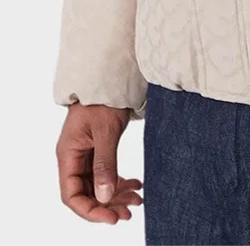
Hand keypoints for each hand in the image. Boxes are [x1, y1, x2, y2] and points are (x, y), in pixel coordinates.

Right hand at [56, 102, 142, 223]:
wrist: (110, 76)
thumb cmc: (103, 98)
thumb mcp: (105, 131)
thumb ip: (104, 165)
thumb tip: (105, 197)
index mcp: (68, 154)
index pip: (72, 195)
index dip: (90, 210)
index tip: (111, 218)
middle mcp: (74, 157)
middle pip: (86, 193)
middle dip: (107, 205)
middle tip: (129, 213)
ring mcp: (86, 154)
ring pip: (98, 185)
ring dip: (116, 195)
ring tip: (137, 200)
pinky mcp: (98, 149)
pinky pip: (106, 174)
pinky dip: (120, 182)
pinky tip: (136, 185)